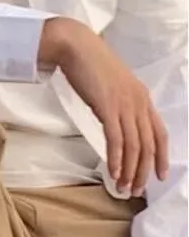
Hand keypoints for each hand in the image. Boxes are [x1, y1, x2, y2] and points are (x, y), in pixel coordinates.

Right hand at [40, 17, 167, 194]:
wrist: (76, 46)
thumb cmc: (89, 63)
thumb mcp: (111, 84)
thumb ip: (118, 101)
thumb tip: (115, 119)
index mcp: (142, 97)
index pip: (159, 133)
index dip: (161, 157)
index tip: (157, 175)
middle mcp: (139, 103)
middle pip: (148, 145)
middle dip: (143, 171)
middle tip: (136, 190)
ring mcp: (125, 106)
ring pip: (134, 146)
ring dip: (129, 170)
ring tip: (123, 187)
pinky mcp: (108, 108)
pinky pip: (117, 140)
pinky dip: (117, 159)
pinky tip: (114, 172)